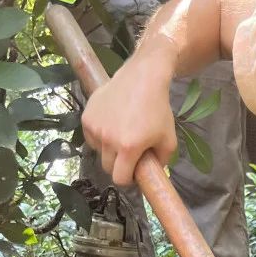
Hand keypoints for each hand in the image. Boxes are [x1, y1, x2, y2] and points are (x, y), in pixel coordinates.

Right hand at [81, 54, 177, 185]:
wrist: (143, 78)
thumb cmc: (158, 109)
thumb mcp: (168, 139)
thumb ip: (161, 162)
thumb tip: (152, 174)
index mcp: (128, 147)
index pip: (119, 178)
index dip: (127, 179)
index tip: (133, 172)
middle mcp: (108, 139)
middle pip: (108, 167)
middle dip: (119, 165)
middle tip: (129, 154)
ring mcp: (95, 127)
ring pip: (98, 152)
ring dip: (108, 150)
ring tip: (121, 135)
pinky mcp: (86, 117)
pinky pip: (91, 137)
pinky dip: (99, 137)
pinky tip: (111, 125)